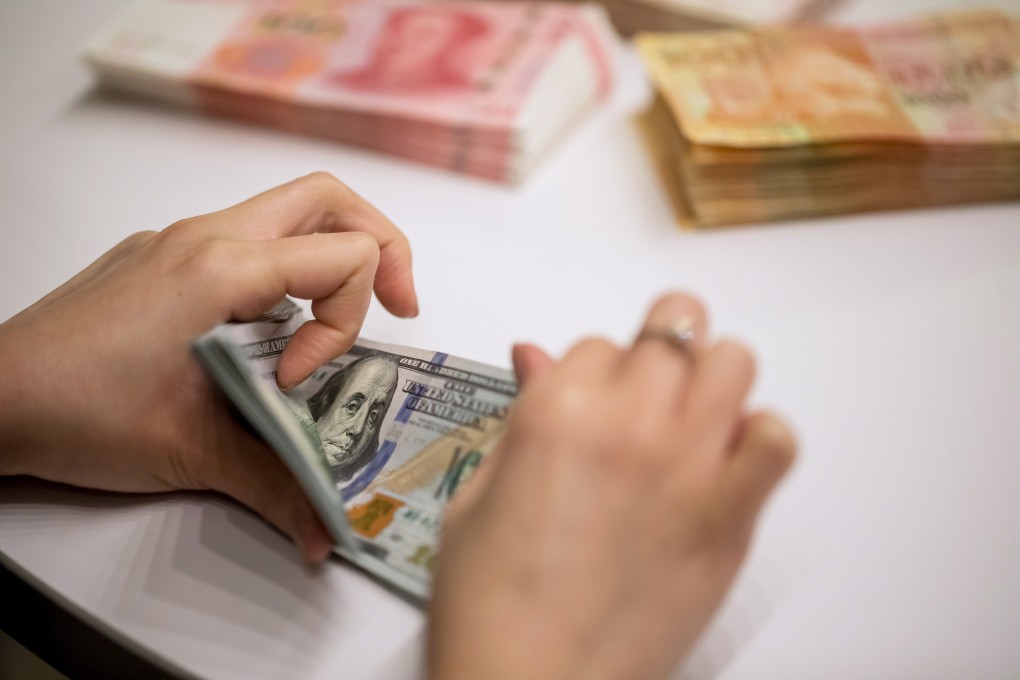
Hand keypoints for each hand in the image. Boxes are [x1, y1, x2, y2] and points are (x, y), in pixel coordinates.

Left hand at [0, 173, 415, 563]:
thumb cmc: (76, 412)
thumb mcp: (190, 451)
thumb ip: (275, 484)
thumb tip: (325, 534)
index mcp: (223, 267)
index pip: (345, 255)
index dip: (344, 324)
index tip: (297, 380)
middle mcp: (206, 237)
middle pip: (329, 198)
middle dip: (381, 246)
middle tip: (398, 307)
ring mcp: (179, 241)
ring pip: (286, 213)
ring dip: (329, 259)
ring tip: (333, 326)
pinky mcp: (160, 258)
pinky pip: (245, 241)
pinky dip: (282, 274)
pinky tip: (264, 335)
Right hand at [428, 293, 794, 679]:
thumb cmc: (493, 608)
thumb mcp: (479, 492)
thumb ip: (523, 417)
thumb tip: (537, 364)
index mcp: (557, 412)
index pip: (596, 342)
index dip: (591, 371)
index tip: (589, 399)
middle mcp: (629, 425)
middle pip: (672, 330)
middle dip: (654, 352)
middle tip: (642, 390)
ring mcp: (686, 467)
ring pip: (732, 361)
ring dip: (711, 377)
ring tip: (689, 412)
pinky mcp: (729, 517)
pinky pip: (777, 440)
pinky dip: (761, 438)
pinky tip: (729, 457)